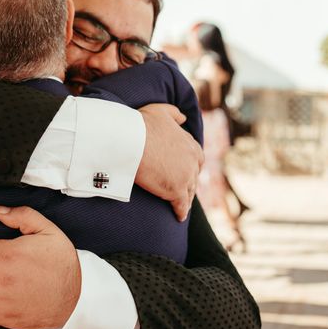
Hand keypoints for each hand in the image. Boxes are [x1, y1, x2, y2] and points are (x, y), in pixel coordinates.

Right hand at [136, 103, 203, 221]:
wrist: (131, 141)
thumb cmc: (142, 125)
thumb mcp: (161, 112)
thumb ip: (174, 114)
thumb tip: (184, 118)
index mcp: (190, 144)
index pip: (196, 158)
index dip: (191, 165)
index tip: (185, 169)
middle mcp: (192, 161)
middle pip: (194, 176)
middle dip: (190, 182)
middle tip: (183, 188)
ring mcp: (186, 176)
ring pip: (189, 191)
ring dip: (186, 198)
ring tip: (181, 205)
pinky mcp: (176, 191)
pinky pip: (181, 205)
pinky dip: (180, 211)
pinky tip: (179, 216)